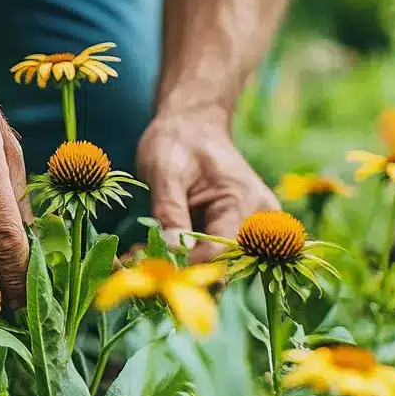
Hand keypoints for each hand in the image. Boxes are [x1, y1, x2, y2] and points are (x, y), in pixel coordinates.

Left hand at [137, 113, 278, 263]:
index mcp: (243, 201)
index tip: (147, 264)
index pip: (218, 251)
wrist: (193, 125)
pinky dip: (186, 259)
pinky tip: (157, 250)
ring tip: (144, 255)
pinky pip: (214, 256)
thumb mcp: (165, 170)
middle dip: (180, 269)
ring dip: (181, 266)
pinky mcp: (238, 234)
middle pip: (221, 264)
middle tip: (137, 263)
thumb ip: (170, 211)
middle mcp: (258, 220)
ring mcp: (251, 230)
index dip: (183, 264)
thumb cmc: (179, 141)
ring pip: (217, 265)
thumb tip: (173, 251)